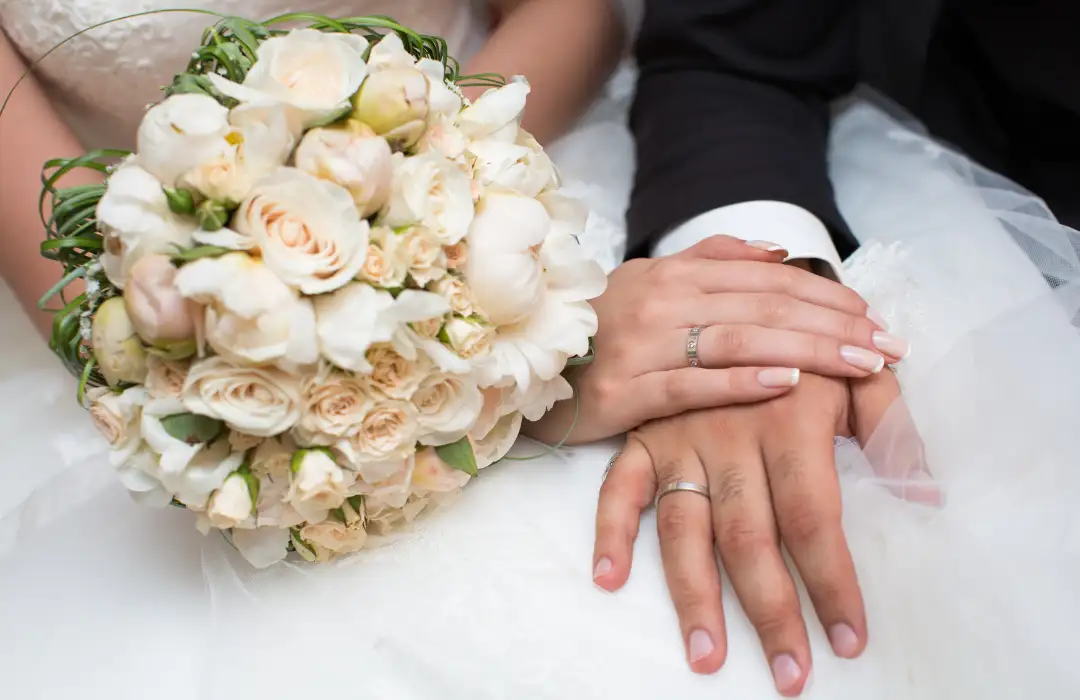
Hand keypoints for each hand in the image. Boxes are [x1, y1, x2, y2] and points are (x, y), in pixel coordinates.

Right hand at [526, 235, 908, 444]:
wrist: (527, 365)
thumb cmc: (602, 328)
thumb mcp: (652, 281)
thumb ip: (713, 260)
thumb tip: (778, 253)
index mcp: (674, 273)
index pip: (767, 280)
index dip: (826, 296)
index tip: (876, 317)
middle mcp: (662, 300)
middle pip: (764, 307)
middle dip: (834, 325)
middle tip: (889, 346)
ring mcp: (641, 343)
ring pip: (738, 340)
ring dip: (807, 350)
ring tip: (860, 364)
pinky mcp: (624, 390)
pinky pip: (691, 384)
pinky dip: (741, 381)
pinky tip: (786, 383)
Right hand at [593, 370, 931, 695]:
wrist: (737, 293)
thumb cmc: (808, 343)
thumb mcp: (857, 374)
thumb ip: (893, 427)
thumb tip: (927, 494)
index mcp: (789, 420)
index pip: (815, 517)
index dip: (833, 582)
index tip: (851, 638)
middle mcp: (730, 436)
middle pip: (749, 537)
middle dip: (771, 611)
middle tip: (789, 675)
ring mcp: (679, 439)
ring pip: (683, 527)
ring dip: (692, 594)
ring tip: (706, 655)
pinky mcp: (643, 436)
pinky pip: (618, 487)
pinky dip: (609, 529)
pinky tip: (608, 577)